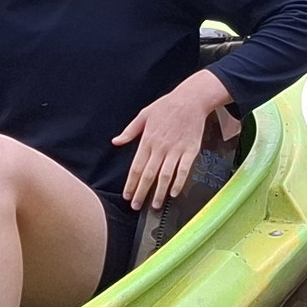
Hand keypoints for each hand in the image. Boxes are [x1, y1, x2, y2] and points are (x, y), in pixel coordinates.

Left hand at [110, 81, 225, 208]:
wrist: (190, 99)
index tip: (127, 195)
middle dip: (141, 193)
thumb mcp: (144, 115)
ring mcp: (176, 150)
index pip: (136, 167)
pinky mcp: (191, 150)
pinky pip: (184, 170)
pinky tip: (174, 193)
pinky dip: (179, 183)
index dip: (131, 183)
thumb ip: (129, 131)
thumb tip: (116, 142)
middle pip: (149, 175)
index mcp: (147, 140)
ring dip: (159, 192)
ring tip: (155, 206)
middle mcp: (160, 147)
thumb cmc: (166, 106)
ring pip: (165, 176)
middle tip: (136, 206)